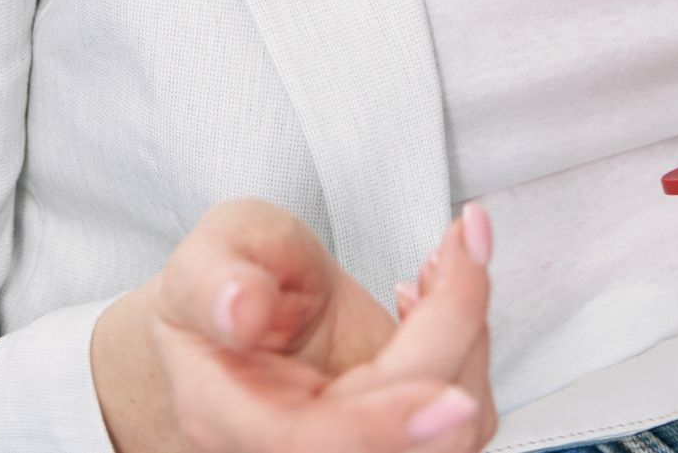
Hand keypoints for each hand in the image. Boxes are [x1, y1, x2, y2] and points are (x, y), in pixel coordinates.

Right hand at [147, 196, 497, 451]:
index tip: (448, 397)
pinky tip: (434, 295)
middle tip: (460, 245)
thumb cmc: (225, 279)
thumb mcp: (209, 253)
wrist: (249, 301)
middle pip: (402, 443)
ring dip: (468, 336)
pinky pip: (457, 422)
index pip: (313, 445)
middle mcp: (294, 451)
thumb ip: (215, 279)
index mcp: (227, 416)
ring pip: (447, 438)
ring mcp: (353, 447)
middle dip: (452, 339)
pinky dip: (468, 348)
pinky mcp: (397, 436)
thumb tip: (242, 309)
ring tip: (445, 260)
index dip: (383, 427)